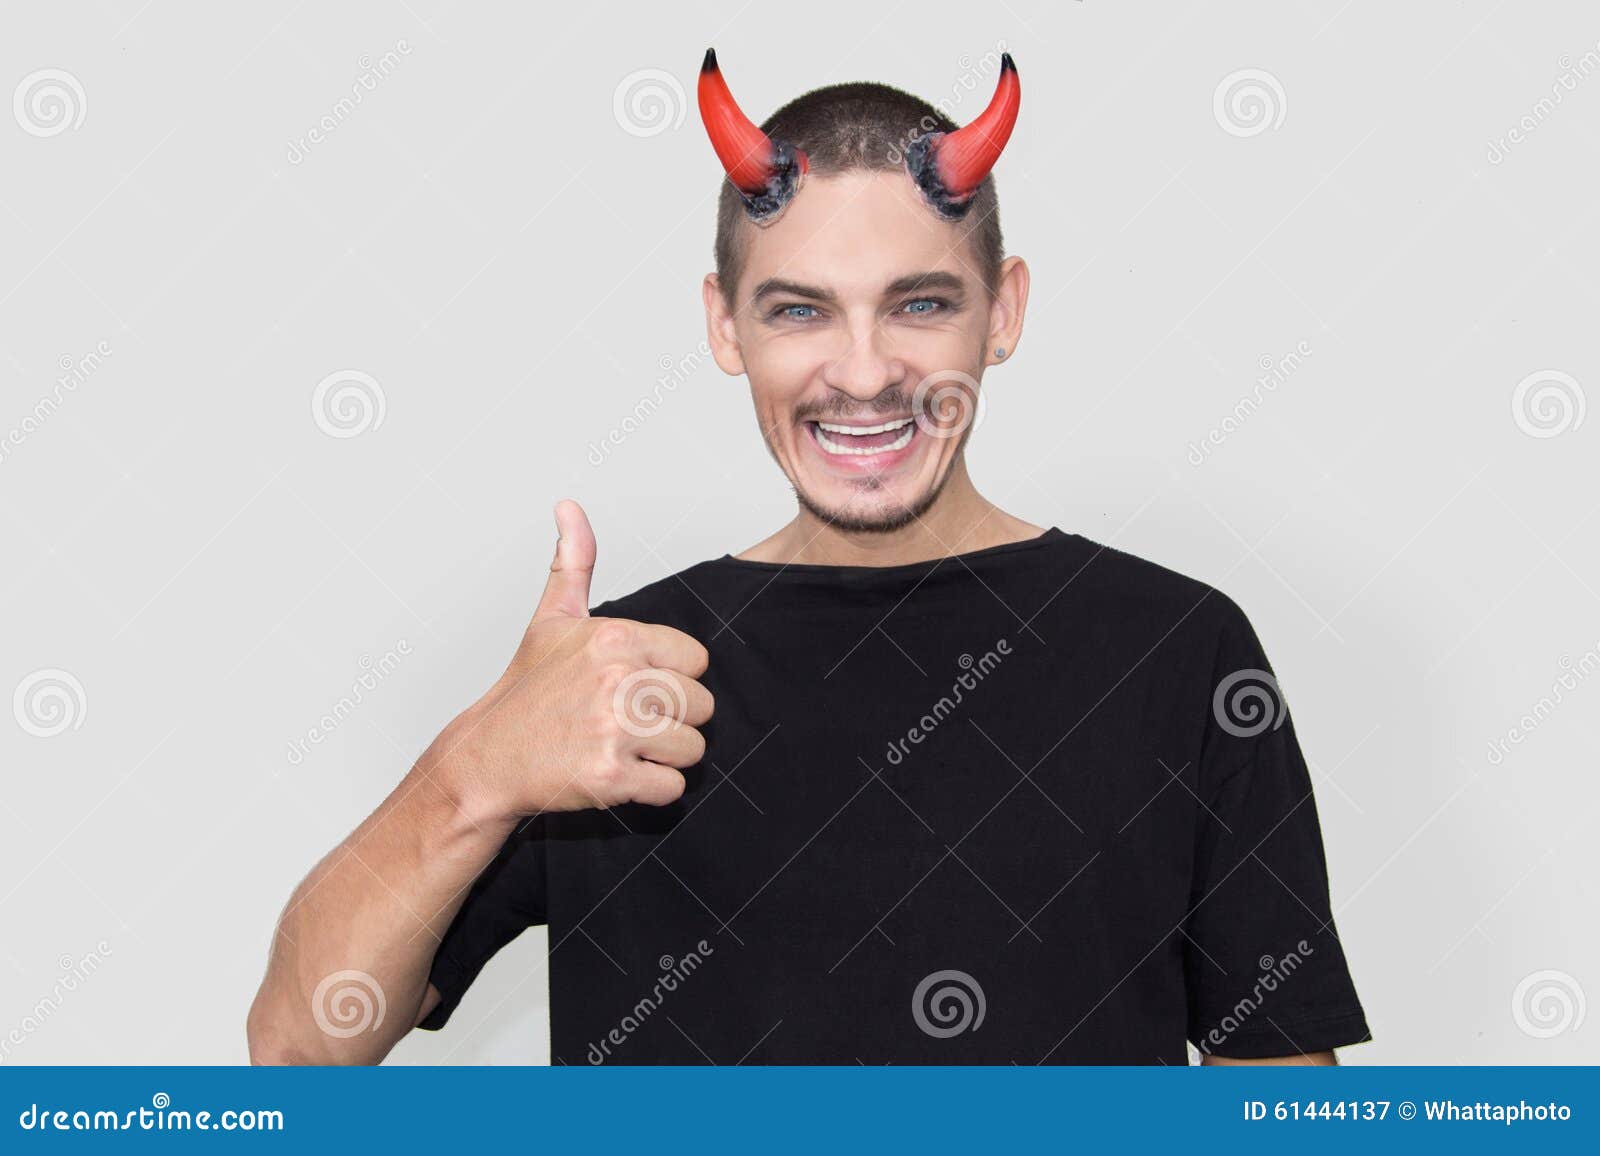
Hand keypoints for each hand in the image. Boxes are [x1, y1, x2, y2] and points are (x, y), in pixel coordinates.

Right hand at [428, 500, 712, 817]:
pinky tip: (617, 774)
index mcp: (616, 638)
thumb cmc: (526, 692)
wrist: (486, 758)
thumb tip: (569, 507)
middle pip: (702, 707)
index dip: (670, 679)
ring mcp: (615, 729)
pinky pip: (672, 788)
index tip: (634, 687)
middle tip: (627, 724)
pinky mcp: (611, 776)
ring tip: (622, 748)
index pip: (696, 661)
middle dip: (672, 721)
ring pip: (693, 749)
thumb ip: (574, 563)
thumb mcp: (551, 620)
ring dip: (664, 758)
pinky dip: (651, 790)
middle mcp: (619, 680)